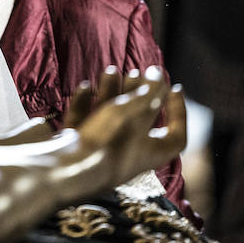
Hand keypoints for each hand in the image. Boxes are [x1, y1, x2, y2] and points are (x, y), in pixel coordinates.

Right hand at [68, 66, 186, 190]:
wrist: (64, 172)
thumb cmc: (106, 144)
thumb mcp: (133, 113)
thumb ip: (149, 94)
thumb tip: (160, 75)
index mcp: (150, 152)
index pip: (175, 134)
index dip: (179, 111)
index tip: (175, 88)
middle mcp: (129, 154)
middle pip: (140, 122)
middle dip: (140, 94)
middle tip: (137, 72)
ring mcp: (103, 152)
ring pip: (110, 119)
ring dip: (112, 93)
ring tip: (111, 70)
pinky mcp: (79, 147)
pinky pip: (85, 122)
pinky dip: (86, 102)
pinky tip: (84, 86)